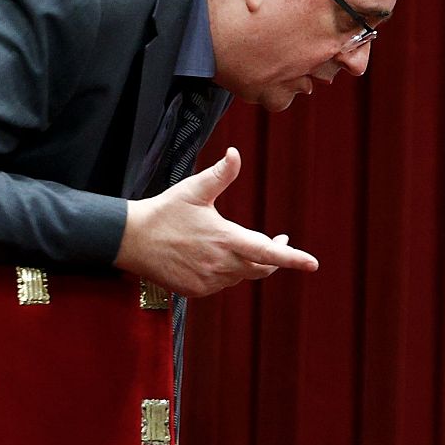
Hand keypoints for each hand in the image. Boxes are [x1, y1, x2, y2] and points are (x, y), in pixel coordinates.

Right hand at [115, 147, 318, 296]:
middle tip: (279, 241)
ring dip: (246, 263)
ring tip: (236, 244)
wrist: (131, 240)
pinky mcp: (196, 291)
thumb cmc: (164, 211)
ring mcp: (208, 282)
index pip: (267, 253)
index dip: (292, 258)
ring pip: (240, 276)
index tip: (313, 263)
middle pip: (261, 268)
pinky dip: (225, 272)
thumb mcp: (193, 190)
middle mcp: (221, 265)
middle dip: (274, 257)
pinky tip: (213, 257)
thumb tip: (236, 153)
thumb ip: (220, 174)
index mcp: (226, 240)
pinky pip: (221, 284)